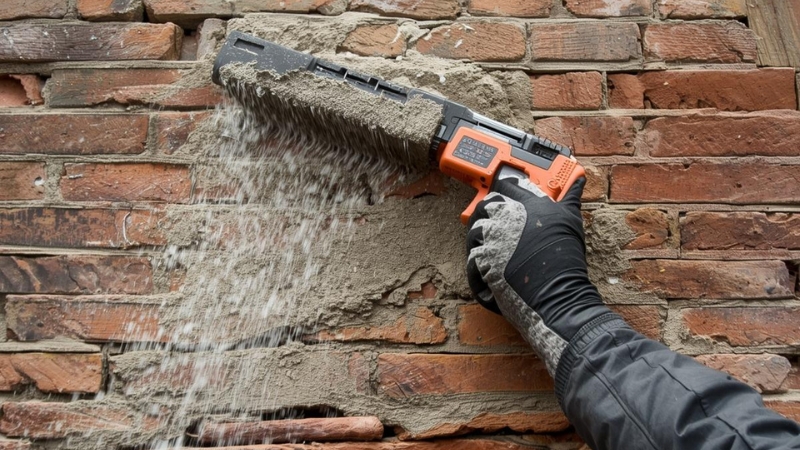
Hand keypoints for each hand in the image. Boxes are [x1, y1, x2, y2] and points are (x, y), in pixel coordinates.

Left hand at [466, 176, 610, 373]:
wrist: (557, 293)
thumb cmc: (567, 258)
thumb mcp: (572, 221)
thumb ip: (571, 198)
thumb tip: (579, 182)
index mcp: (527, 205)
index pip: (510, 187)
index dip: (506, 189)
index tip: (505, 192)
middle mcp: (506, 218)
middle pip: (487, 206)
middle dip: (487, 213)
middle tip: (495, 225)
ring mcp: (492, 239)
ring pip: (475, 231)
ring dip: (480, 239)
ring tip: (490, 251)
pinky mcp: (482, 261)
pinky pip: (472, 259)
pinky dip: (478, 268)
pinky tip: (488, 274)